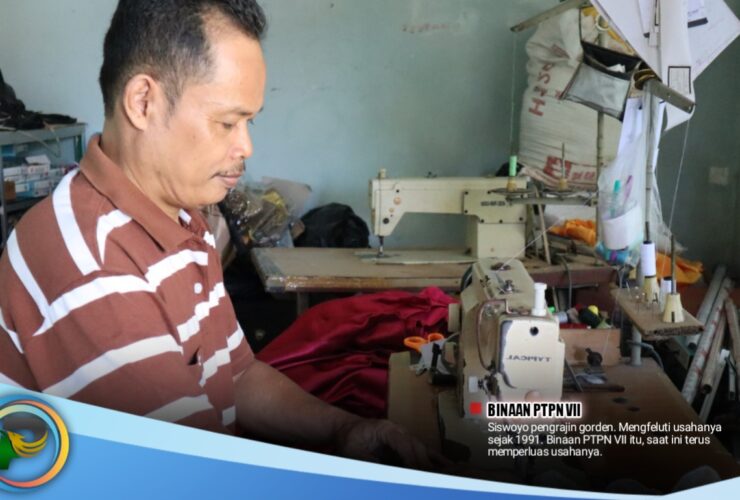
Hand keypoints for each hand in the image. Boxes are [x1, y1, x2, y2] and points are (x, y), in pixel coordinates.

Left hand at [334, 418, 450, 470]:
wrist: (346, 428)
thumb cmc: (349, 439)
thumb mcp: (354, 452)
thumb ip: (370, 462)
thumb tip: (385, 474)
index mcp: (387, 429)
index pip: (405, 445)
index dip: (414, 461)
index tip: (421, 476)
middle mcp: (399, 430)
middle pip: (418, 448)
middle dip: (426, 466)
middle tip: (436, 482)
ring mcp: (404, 435)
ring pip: (423, 450)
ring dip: (432, 465)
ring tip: (446, 478)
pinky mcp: (405, 442)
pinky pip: (422, 451)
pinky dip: (434, 460)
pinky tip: (448, 467)